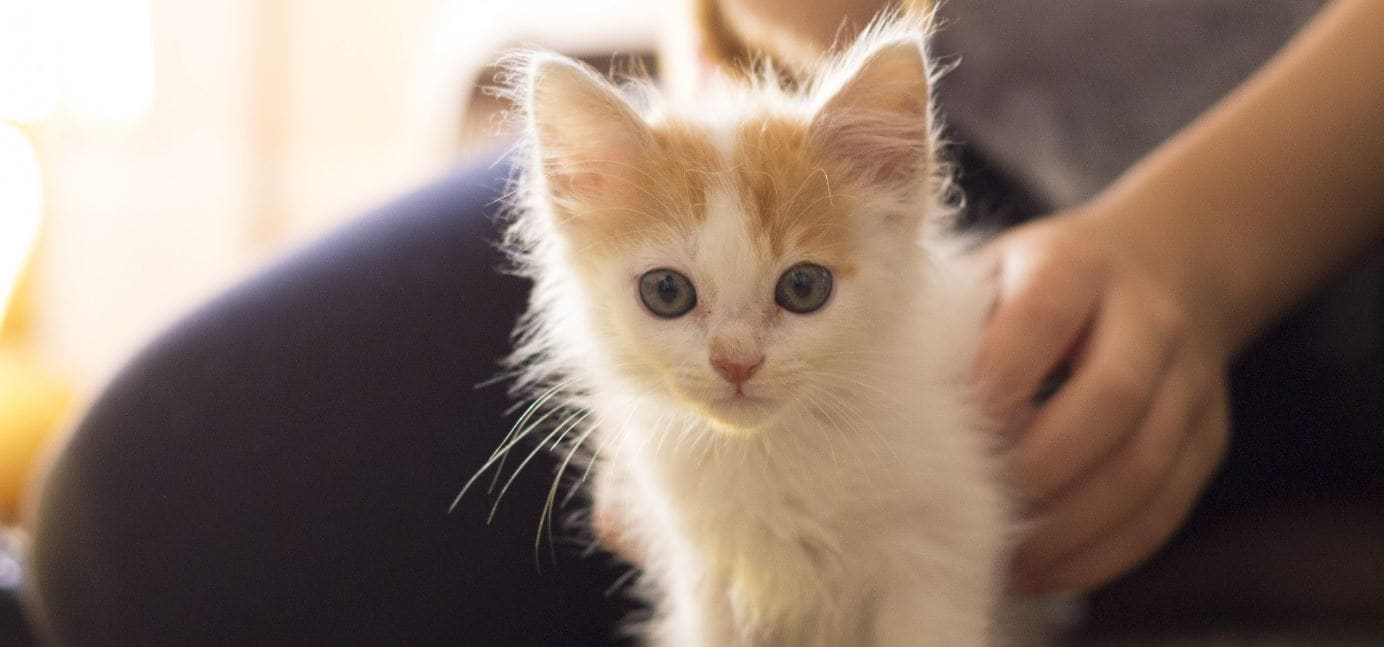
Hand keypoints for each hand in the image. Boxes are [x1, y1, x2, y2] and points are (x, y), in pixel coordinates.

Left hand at [971, 208, 1230, 593]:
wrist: (1163, 266)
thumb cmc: (1041, 281)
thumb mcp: (993, 273)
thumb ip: (953, 328)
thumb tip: (890, 410)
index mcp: (1077, 265)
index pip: (1041, 320)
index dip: (997, 382)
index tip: (944, 440)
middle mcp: (1148, 318)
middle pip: (1113, 397)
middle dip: (1040, 465)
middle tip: (976, 512)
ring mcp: (1190, 381)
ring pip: (1146, 464)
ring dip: (1071, 526)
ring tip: (1006, 560)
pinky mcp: (1209, 437)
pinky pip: (1165, 509)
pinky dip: (1103, 553)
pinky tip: (1045, 573)